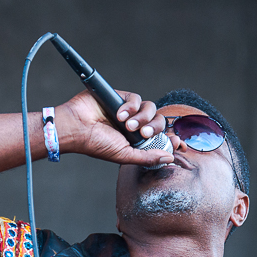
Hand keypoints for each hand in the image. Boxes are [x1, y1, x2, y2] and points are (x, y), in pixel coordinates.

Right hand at [55, 89, 173, 166]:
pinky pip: (136, 98)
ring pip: (150, 108)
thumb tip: (169, 158)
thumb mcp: (125, 155)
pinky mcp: (121, 97)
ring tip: (128, 124)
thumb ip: (147, 157)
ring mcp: (129, 111)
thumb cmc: (96, 144)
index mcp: (137, 139)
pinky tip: (120, 114)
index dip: (171, 138)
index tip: (179, 143)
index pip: (161, 137)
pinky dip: (131, 106)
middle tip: (141, 134)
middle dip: (153, 127)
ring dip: (143, 117)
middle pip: (158, 121)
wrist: (77, 128)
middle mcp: (135, 125)